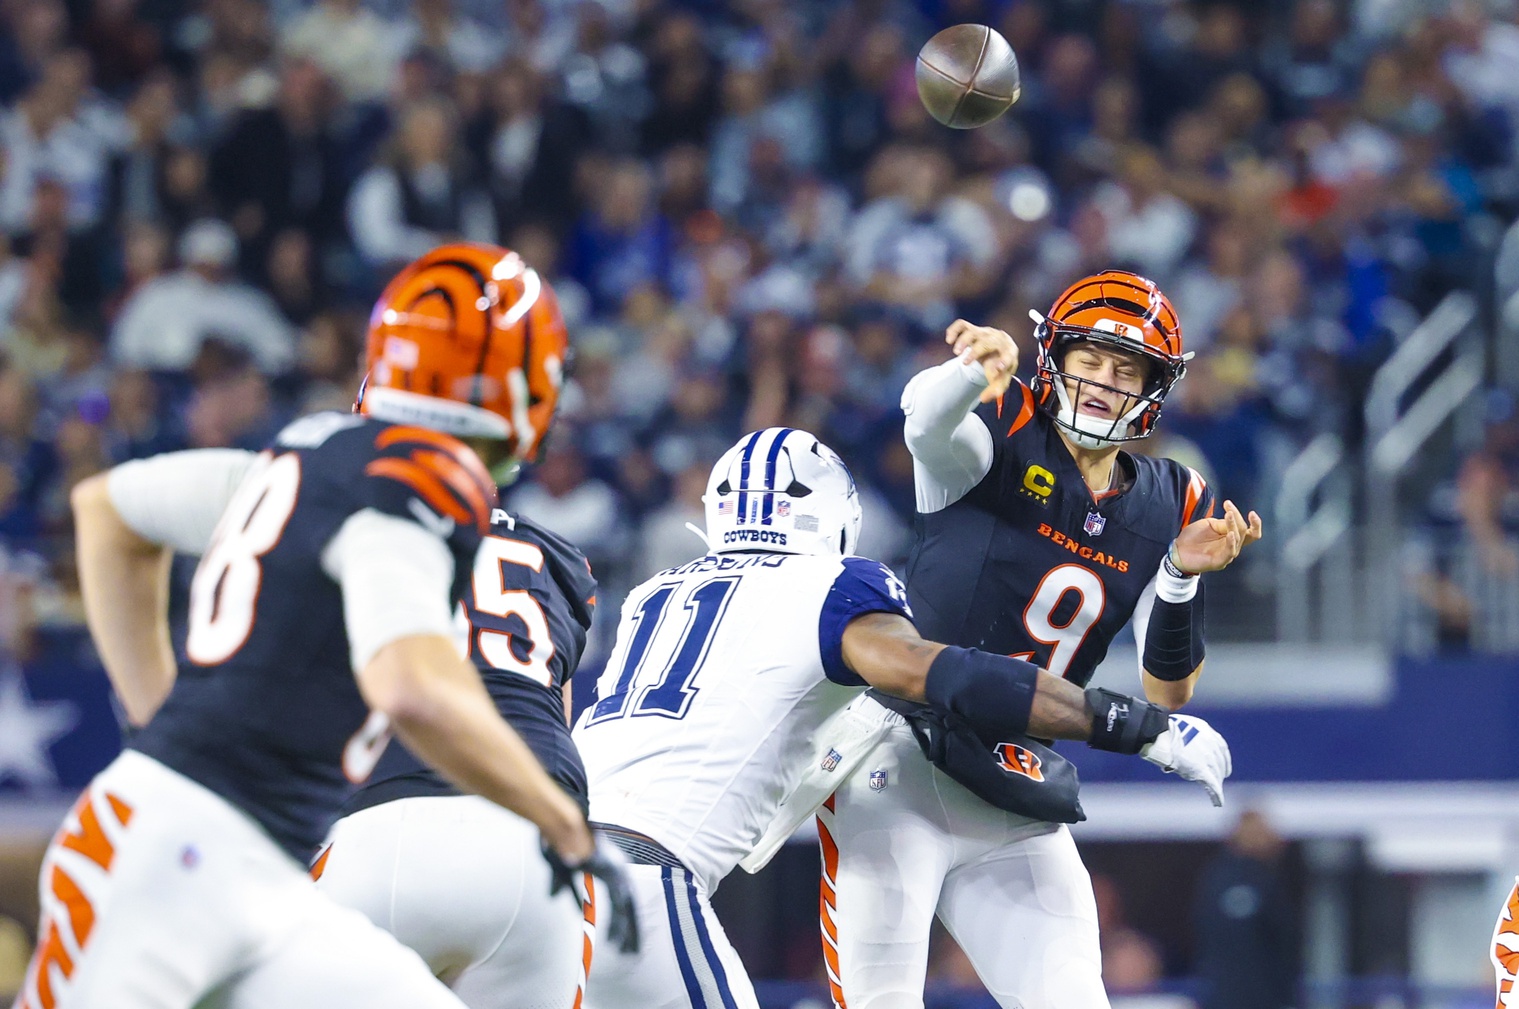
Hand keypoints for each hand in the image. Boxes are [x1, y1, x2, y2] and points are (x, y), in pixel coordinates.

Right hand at [543, 832, 640, 953]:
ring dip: (627, 932)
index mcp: (611, 869)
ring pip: (628, 909)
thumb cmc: (560, 843)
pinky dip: (618, 924)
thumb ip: (560, 884)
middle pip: (631, 907)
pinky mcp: (613, 874)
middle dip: (632, 931)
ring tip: (624, 952)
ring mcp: (618, 871)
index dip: (624, 920)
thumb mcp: (560, 870)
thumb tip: (554, 897)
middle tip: (632, 953)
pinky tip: (615, 940)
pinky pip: (620, 904)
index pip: (623, 900)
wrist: (560, 826)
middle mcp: (620, 870)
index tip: (624, 939)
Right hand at [945, 319, 1016, 403]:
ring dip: (963, 341)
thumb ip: (995, 390)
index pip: (1008, 354)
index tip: (997, 369)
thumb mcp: (1001, 379)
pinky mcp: (972, 329)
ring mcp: (984, 333)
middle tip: (964, 362)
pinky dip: (954, 330)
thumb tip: (984, 398)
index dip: (1004, 361)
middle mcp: (997, 339)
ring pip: (973, 332)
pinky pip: (962, 325)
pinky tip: (949, 339)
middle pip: (987, 342)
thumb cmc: (1000, 366)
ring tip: (956, 352)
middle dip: (975, 351)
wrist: (997, 350)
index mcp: (1009, 351)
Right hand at [1141, 714, 1230, 805]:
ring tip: (1217, 794)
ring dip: (1217, 784)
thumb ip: (1190, 736)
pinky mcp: (1201, 770)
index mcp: (1208, 733)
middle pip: (1220, 762)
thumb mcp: (1184, 727)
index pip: (1222, 749)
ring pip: (1217, 774)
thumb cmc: (1165, 729)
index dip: (1223, 759)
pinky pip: (1212, 785)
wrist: (1161, 733)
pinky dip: (1216, 795)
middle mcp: (1212, 745)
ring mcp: (1208, 758)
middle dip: (1220, 771)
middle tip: (1219, 779)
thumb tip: (1183, 744)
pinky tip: (1218, 802)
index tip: (1223, 765)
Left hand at [1171, 500, 1262, 573]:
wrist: (1178, 551)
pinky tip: (1230, 534)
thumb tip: (1232, 518)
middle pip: (1244, 532)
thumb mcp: (1209, 524)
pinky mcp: (1219, 562)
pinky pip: (1229, 552)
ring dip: (1233, 525)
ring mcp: (1226, 554)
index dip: (1252, 521)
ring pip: (1238, 539)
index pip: (1247, 529)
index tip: (1240, 508)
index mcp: (1231, 537)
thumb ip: (1222, 522)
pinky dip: (1231, 543)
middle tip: (1229, 509)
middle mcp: (1232, 546)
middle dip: (1238, 518)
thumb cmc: (1194, 537)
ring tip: (1228, 515)